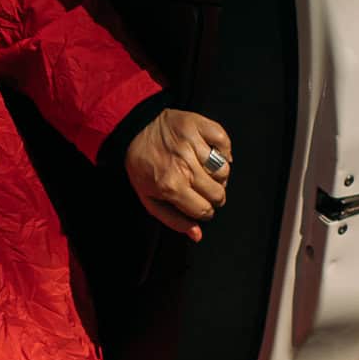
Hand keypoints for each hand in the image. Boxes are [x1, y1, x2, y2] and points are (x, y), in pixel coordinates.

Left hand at [124, 109, 231, 243]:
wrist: (134, 131)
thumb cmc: (142, 166)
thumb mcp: (149, 198)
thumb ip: (174, 220)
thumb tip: (198, 234)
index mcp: (171, 186)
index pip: (204, 210)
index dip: (205, 211)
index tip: (201, 205)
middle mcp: (183, 166)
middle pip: (218, 193)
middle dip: (214, 196)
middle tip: (204, 189)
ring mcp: (192, 144)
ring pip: (224, 170)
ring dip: (219, 175)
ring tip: (207, 172)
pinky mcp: (199, 125)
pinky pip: (224, 142)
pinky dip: (224, 150)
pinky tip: (213, 154)